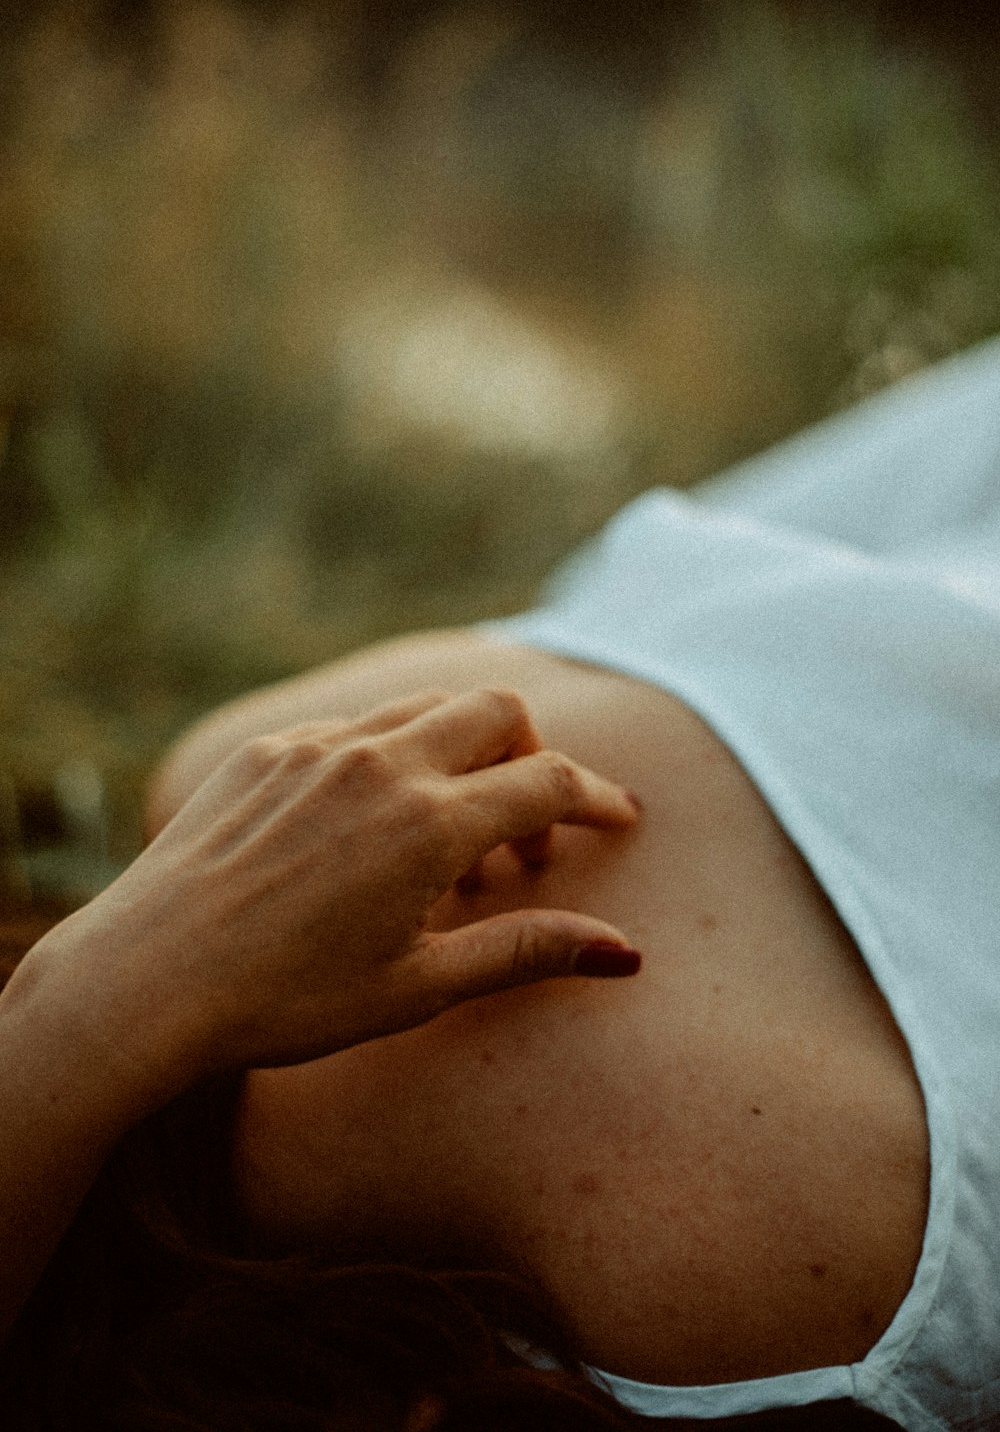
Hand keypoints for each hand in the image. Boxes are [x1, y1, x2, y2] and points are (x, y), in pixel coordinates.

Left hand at [41, 689, 639, 1098]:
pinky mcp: (268, 751)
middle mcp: (380, 763)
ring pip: (426, 709)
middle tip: (531, 829)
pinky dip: (392, 761)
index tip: (620, 818)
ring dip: (464, 753)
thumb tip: (625, 952)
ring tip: (450, 840)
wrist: (145, 981)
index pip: (549, 781)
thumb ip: (525, 952)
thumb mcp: (419, 988)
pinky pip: (355, 730)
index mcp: (430, 824)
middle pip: (498, 710)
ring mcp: (318, 748)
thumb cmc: (287, 1002)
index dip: (598, 799)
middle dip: (534, 755)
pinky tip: (368, 833)